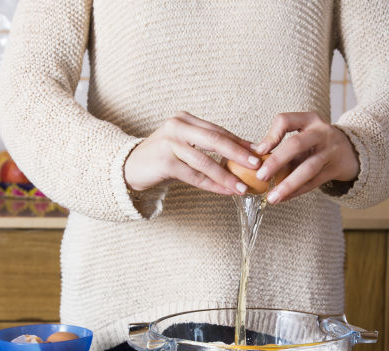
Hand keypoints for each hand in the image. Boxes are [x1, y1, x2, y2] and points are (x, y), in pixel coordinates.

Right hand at [124, 111, 259, 194]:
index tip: (259, 152)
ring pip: (206, 161)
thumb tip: (240, 155)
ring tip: (243, 187)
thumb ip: (206, 147)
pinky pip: (195, 176)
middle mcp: (177, 126)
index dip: (240, 142)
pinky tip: (225, 192)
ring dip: (227, 176)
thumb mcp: (183, 146)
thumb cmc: (161, 158)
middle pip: (215, 139)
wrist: (129, 168)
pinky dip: (212, 185)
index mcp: (185, 119)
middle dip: (239, 153)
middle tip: (257, 164)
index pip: (218, 130)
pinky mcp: (165, 162)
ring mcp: (170, 143)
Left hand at [252, 112, 359, 203]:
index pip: (285, 120)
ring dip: (287, 184)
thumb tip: (251, 154)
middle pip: (296, 144)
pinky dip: (296, 192)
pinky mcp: (335, 169)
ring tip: (271, 198)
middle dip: (276, 161)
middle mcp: (321, 133)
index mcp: (309, 120)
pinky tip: (282, 199)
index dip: (271, 135)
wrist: (351, 152)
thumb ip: (280, 143)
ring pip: (308, 169)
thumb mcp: (303, 134)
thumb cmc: (316, 143)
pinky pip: (313, 183)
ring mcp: (330, 151)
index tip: (259, 151)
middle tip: (260, 176)